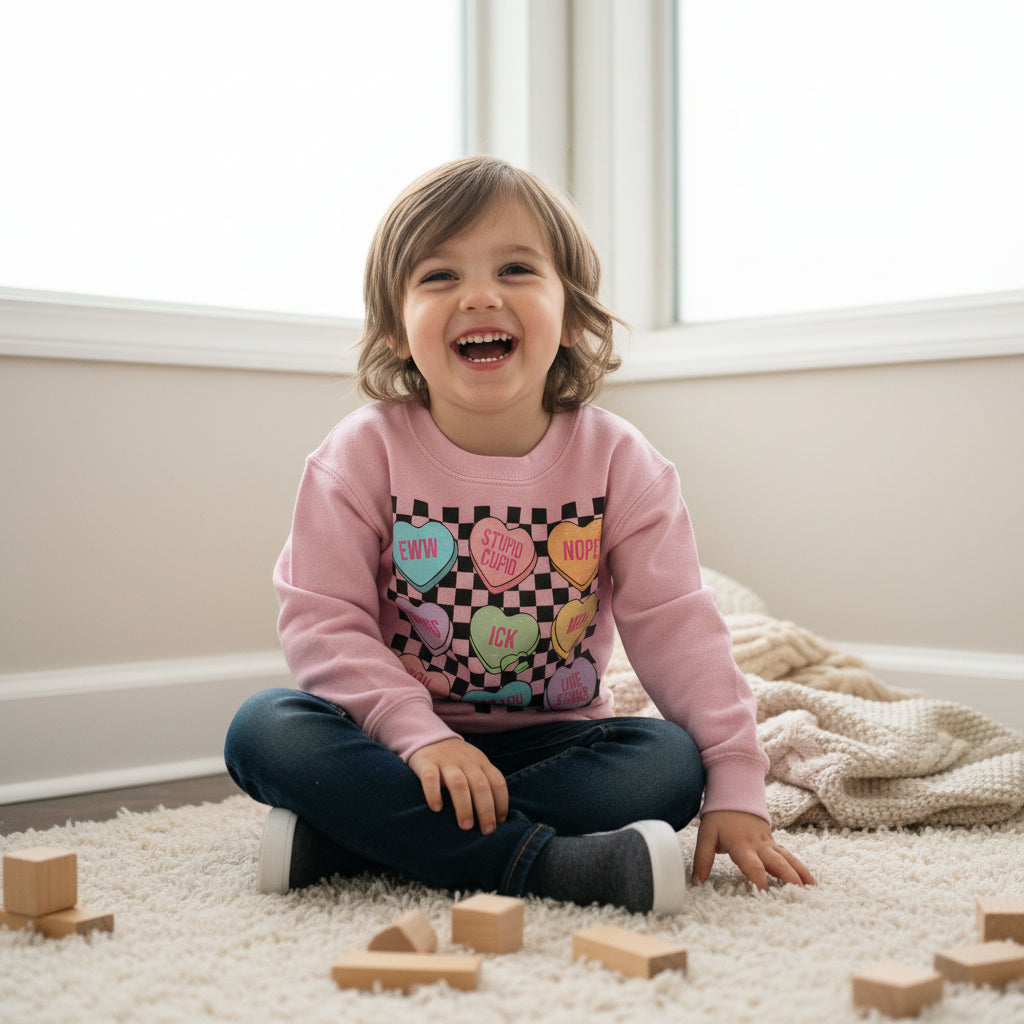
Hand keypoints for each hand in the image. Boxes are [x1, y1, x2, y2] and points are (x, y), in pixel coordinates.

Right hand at [408, 738, 509, 834]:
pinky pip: (431, 778)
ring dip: (464, 806)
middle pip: (480, 786)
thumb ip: (485, 784)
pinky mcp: (427, 763)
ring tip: (466, 826)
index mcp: (481, 762)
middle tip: (486, 831)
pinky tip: (436, 809)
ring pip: (459, 784)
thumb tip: (497, 818)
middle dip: (486, 810)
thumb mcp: (475, 765)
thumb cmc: (457, 761)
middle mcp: (466, 761)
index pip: (498, 782)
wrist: (429, 737)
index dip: (501, 803)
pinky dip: (434, 794)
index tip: (500, 823)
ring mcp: (446, 761)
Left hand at [692, 810, 816, 890]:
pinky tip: (810, 880)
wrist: (733, 794)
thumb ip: (702, 859)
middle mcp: (759, 845)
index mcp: (741, 845)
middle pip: (777, 863)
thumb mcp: (705, 836)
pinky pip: (788, 855)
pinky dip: (800, 867)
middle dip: (788, 879)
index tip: (764, 895)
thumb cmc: (718, 817)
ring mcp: (768, 843)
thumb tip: (696, 882)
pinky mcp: (773, 843)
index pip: (752, 865)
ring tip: (811, 889)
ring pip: (788, 859)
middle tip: (798, 896)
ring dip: (800, 873)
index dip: (758, 879)